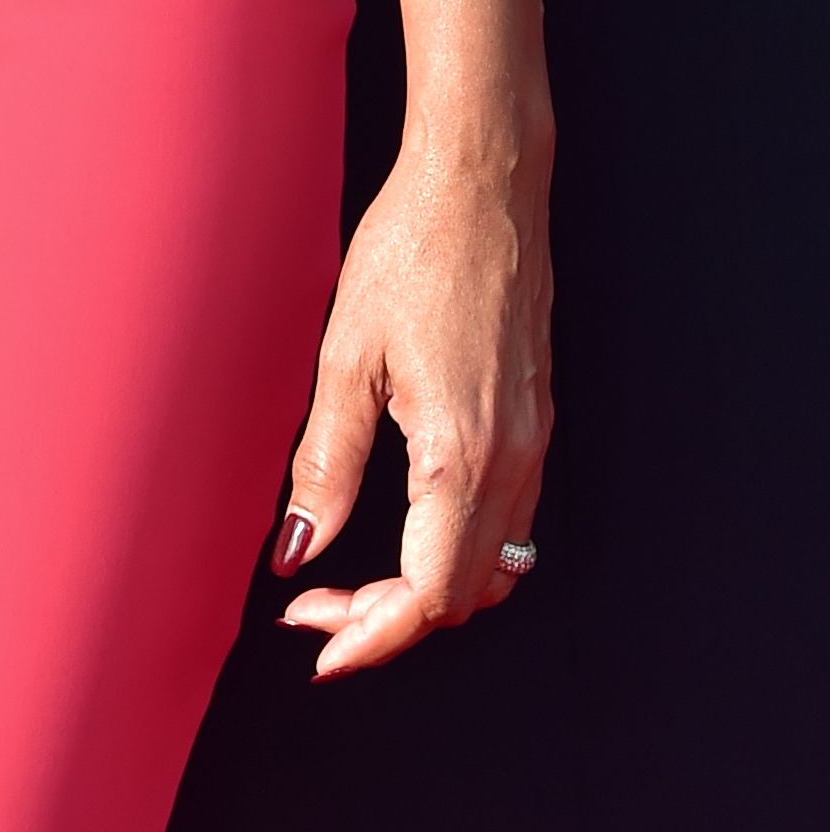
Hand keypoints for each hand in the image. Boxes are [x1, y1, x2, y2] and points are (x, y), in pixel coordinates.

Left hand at [273, 128, 553, 676]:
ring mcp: (534, 441)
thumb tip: (296, 550)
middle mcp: (514, 460)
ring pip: (491, 564)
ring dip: (424, 589)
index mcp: (463, 454)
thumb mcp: (346, 357)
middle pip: (462, 594)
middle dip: (388, 619)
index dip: (374, 636)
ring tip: (348, 579)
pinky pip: (508, 520)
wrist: (483, 184)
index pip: (428, 594)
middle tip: (314, 606)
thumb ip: (324, 464)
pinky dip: (457, 549)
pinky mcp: (535, 419)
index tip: (318, 647)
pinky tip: (403, 529)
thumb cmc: (411, 251)